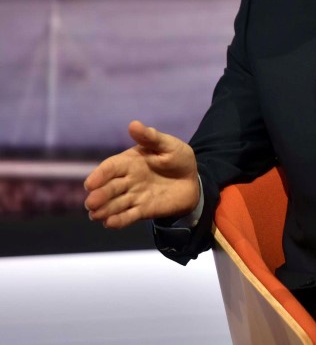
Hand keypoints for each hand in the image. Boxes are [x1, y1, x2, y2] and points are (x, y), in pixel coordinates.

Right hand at [83, 120, 199, 228]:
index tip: (90, 184)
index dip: (99, 175)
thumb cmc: (178, 158)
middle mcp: (127, 180)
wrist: (193, 180)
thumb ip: (150, 137)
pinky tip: (109, 223)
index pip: (110, 168)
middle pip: (109, 188)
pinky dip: (119, 220)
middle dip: (99, 195)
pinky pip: (128, 216)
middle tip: (91, 203)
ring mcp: (134, 196)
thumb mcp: (168, 145)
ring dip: (105, 210)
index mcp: (129, 162)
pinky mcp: (143, 210)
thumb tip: (133, 124)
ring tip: (95, 215)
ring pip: (115, 204)